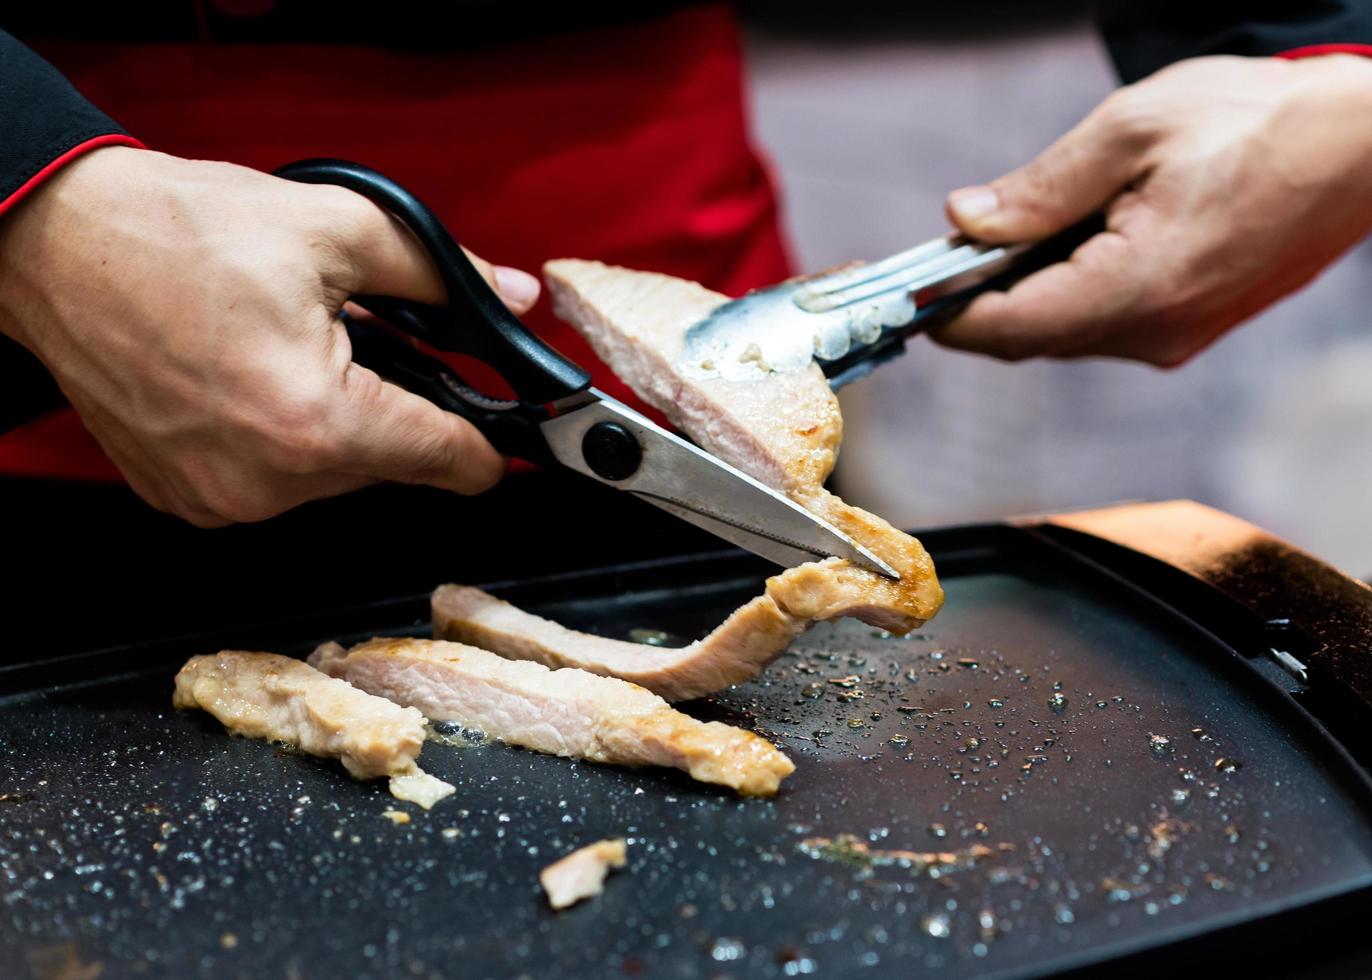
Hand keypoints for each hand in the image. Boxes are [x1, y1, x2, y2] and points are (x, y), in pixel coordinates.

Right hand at [0, 147, 540, 525]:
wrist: (53, 244)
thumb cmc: (175, 232)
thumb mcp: (337, 228)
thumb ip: (441, 273)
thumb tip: (509, 297)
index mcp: (316, 421)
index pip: (448, 462)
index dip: (486, 444)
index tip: (501, 439)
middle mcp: (268, 481)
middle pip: (390, 466)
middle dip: (394, 408)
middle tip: (360, 343)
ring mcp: (221, 499)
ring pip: (332, 476)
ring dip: (334, 424)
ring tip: (291, 350)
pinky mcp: (185, 500)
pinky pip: (273, 482)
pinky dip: (280, 440)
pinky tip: (251, 380)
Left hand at [937, 54, 1371, 365]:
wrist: (1366, 143)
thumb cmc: (1262, 123)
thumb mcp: (1131, 131)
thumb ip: (1038, 188)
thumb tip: (965, 220)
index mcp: (1132, 290)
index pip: (1006, 331)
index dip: (947, 315)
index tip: (911, 293)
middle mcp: (1152, 334)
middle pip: (1030, 338)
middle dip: (982, 298)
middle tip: (955, 248)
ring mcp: (1174, 338)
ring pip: (1066, 331)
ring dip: (1029, 291)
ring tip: (1023, 228)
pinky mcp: (1189, 327)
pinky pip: (1105, 321)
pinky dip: (1072, 289)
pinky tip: (1076, 239)